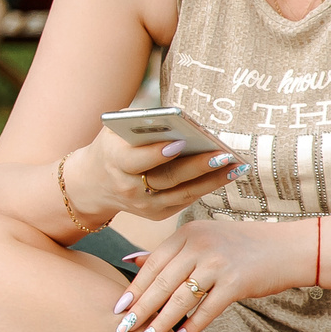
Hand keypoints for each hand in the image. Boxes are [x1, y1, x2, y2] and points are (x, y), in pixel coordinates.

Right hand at [65, 130, 237, 225]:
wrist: (94, 183)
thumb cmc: (112, 146)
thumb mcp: (114, 130)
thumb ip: (139, 121)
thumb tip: (175, 118)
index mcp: (114, 162)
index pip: (137, 160)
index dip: (158, 153)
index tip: (179, 143)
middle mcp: (129, 188)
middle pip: (167, 178)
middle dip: (197, 166)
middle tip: (222, 154)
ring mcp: (144, 205)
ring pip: (183, 193)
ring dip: (212, 180)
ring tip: (235, 164)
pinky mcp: (157, 214)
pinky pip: (187, 200)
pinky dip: (208, 187)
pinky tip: (227, 174)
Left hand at [115, 216, 312, 331]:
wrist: (289, 248)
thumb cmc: (241, 247)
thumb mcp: (202, 239)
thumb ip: (168, 253)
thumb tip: (129, 259)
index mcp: (186, 234)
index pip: (152, 265)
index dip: (133, 289)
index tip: (117, 309)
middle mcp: (199, 245)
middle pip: (161, 283)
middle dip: (139, 309)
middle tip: (122, 330)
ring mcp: (217, 263)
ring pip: (180, 298)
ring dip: (160, 322)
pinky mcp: (236, 282)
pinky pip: (206, 309)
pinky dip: (190, 326)